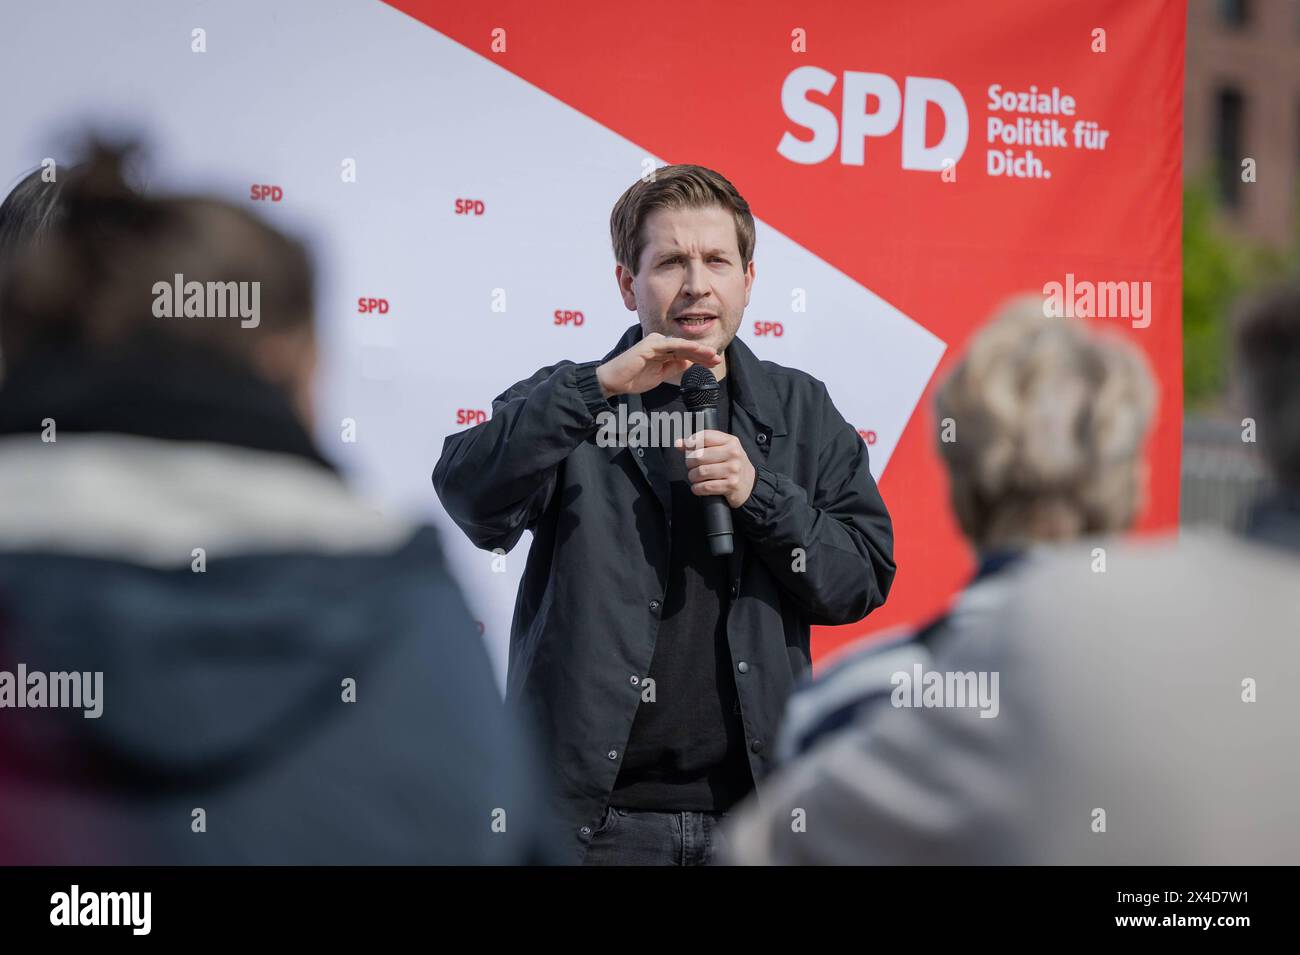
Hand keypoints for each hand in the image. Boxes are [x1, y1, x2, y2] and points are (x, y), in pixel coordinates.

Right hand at [596, 332, 721, 397]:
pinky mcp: (650, 344)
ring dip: (698, 349)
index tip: (714, 362)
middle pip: (686, 348)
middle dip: (703, 353)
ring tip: (711, 354)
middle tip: (717, 358)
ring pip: (682, 345)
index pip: (686, 353)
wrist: (615, 382)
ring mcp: (655, 342)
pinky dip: (685, 346)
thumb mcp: (661, 375)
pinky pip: (671, 344)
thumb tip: (690, 362)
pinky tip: (697, 349)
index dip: (701, 357)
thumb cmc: (634, 378)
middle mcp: (660, 343)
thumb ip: (675, 366)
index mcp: (663, 350)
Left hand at [675, 430, 755, 508]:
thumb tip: (679, 443)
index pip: (705, 436)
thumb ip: (700, 445)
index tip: (688, 448)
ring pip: (700, 472)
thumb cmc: (732, 465)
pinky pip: (705, 487)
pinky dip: (697, 488)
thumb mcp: (721, 450)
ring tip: (696, 477)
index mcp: (730, 441)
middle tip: (692, 466)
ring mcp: (733, 470)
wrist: (750, 484)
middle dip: (690, 463)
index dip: (691, 442)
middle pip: (699, 456)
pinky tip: (699, 487)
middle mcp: (733, 454)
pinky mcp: (731, 485)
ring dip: (693, 477)